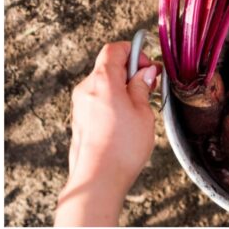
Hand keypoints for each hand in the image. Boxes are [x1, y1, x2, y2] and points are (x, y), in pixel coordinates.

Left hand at [55, 41, 159, 226]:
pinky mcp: (80, 120)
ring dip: (121, 89)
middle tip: (149, 87)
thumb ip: (141, 87)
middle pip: (107, 67)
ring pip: (103, 86)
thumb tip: (144, 73)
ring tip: (139, 108)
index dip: (133, 52)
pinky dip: (112, 103)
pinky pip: (97, 102)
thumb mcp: (142, 112)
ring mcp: (80, 105)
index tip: (148, 66)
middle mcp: (86, 89)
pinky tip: (125, 122)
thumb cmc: (122, 147)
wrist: (98, 179)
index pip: (113, 49)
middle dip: (130, 72)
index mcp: (102, 80)